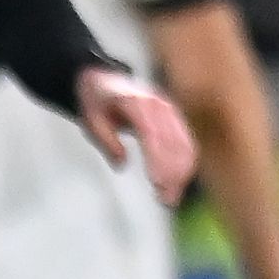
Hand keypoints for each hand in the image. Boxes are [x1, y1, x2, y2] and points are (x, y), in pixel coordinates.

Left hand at [77, 68, 195, 203]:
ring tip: (173, 197)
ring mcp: (169, 110)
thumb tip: (122, 163)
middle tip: (167, 199)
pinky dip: (186, 164)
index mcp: (136, 103)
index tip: (158, 182)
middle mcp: (158, 105)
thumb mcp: (91, 120)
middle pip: (173, 142)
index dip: (158, 160)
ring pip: (184, 144)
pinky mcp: (174, 117)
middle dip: (173, 173)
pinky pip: (186, 142)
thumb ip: (107, 141)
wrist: (104, 79)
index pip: (152, 134)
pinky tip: (181, 182)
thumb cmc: (98, 101)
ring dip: (181, 172)